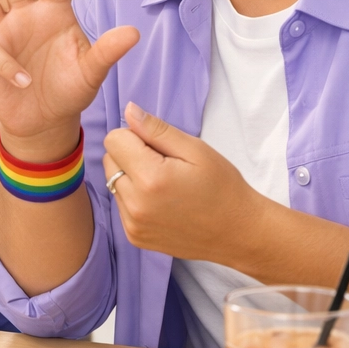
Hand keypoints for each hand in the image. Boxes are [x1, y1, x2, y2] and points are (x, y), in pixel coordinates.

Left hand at [103, 102, 258, 261]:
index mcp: (150, 178)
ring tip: (164, 185)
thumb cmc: (222, 187)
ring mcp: (133, 224)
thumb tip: (129, 110)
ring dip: (131, 177)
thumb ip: (156, 129)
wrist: (239, 234)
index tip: (159, 147)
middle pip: (110, 160)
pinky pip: (120, 204)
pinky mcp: (134, 237)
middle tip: (164, 166)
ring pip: (113, 182)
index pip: (114, 139)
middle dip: (130, 155)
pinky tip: (161, 202)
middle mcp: (135, 204)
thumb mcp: (195, 150)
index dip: (135, 136)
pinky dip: (134, 198)